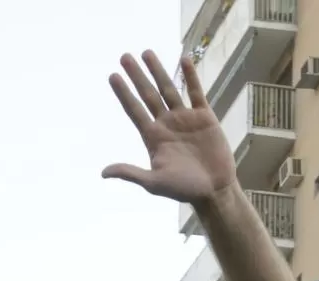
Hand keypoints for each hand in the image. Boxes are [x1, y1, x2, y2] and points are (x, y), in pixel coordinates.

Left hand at [103, 51, 237, 205]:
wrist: (214, 191)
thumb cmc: (184, 190)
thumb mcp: (154, 183)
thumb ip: (131, 173)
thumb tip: (104, 172)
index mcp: (153, 137)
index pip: (134, 111)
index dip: (123, 94)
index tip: (112, 76)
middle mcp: (166, 124)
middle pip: (148, 95)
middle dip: (136, 76)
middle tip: (124, 57)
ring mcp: (185, 118)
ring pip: (168, 89)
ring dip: (158, 71)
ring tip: (146, 52)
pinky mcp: (204, 117)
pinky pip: (196, 92)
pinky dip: (190, 77)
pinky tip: (184, 60)